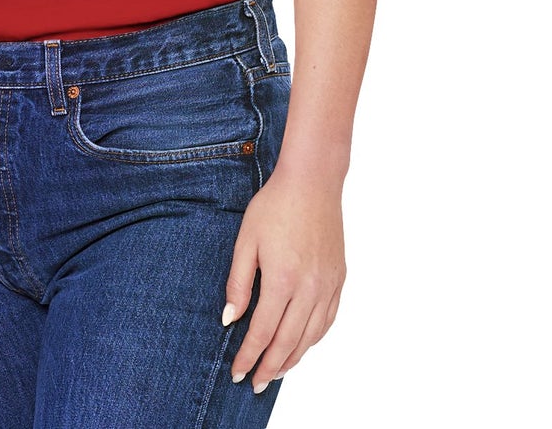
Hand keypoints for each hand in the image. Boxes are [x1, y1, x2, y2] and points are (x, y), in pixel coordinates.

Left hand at [223, 171, 344, 393]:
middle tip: (255, 384)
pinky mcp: (339, 280)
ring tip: (275, 371)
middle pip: (288, 342)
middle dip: (270, 367)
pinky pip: (327, 321)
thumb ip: (238, 283)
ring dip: (293, 358)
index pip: (263, 331)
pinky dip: (313, 339)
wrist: (312, 184)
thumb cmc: (274, 207)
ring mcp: (328, 286)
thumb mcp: (245, 241)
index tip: (239, 373)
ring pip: (311, 336)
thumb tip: (230, 319)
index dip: (250, 356)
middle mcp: (309, 289)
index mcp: (282, 280)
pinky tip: (301, 345)